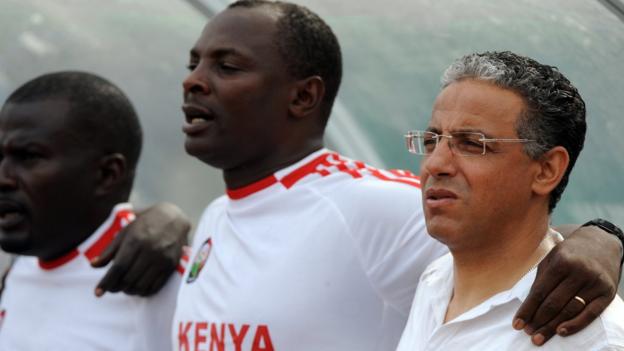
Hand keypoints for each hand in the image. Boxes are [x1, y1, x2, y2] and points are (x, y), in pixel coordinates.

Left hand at [91, 202, 189, 296]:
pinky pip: (156, 286)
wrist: (173, 217)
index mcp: (135, 240)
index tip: (97, 292)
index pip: (118, 268)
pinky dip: (144, 292)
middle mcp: (150, 251)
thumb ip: (110, 250)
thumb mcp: (125, 232)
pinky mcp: (171, 265)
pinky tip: (139, 289)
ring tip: (125, 287)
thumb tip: (94, 265)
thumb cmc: (145, 224)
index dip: (106, 282)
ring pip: (141, 285)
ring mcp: (162, 259)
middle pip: (129, 279)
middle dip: (116, 287)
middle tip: (112, 287)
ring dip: (129, 291)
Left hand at [513, 225, 622, 345]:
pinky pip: (590, 313)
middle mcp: (578, 272)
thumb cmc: (570, 253)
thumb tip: (529, 305)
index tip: (517, 323)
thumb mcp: (551, 257)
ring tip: (539, 336)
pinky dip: (575, 325)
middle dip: (538, 320)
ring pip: (570, 310)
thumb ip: (541, 279)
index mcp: (561, 261)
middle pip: (554, 303)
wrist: (601, 243)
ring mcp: (594, 283)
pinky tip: (561, 332)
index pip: (540, 292)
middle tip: (528, 333)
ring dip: (553, 326)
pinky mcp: (607, 293)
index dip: (527, 309)